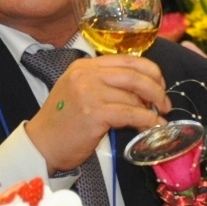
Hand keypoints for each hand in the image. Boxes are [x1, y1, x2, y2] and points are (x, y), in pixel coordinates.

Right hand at [23, 55, 169, 173]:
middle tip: (165, 104)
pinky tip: (152, 127)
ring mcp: (89, 93)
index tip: (160, 85)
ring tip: (156, 121)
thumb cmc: (62, 123)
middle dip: (156, 89)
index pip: (127, 59)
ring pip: (134, 96)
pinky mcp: (94, 113)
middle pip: (134, 75)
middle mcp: (86, 75)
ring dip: (152, 110)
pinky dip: (147, 120)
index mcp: (84, 66)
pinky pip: (131, 113)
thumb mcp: (79, 93)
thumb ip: (105, 85)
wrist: (41, 145)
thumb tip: (143, 90)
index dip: (150, 71)